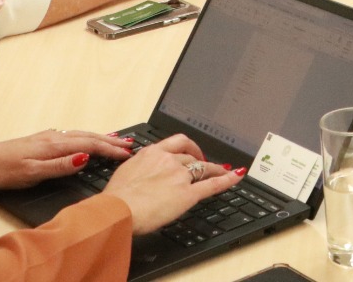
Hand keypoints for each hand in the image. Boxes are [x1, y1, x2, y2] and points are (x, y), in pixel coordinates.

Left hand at [0, 129, 130, 189]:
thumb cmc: (2, 170)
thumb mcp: (32, 173)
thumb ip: (59, 166)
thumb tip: (85, 157)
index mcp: (54, 145)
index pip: (89, 145)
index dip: (110, 149)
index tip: (127, 154)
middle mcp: (53, 137)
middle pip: (88, 136)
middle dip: (110, 140)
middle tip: (130, 145)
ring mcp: (47, 137)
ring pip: (81, 135)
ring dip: (100, 137)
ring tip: (116, 140)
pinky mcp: (41, 141)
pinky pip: (72, 136)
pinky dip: (86, 138)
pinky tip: (87, 141)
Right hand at [103, 135, 242, 234]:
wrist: (118, 209)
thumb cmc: (116, 197)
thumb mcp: (124, 173)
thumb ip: (137, 169)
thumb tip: (139, 172)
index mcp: (151, 153)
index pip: (177, 143)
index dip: (189, 146)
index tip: (192, 150)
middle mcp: (168, 160)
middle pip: (190, 157)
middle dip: (200, 161)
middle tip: (205, 165)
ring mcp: (179, 176)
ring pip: (203, 168)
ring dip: (214, 169)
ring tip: (223, 170)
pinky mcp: (187, 194)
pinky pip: (211, 184)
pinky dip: (226, 179)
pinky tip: (236, 176)